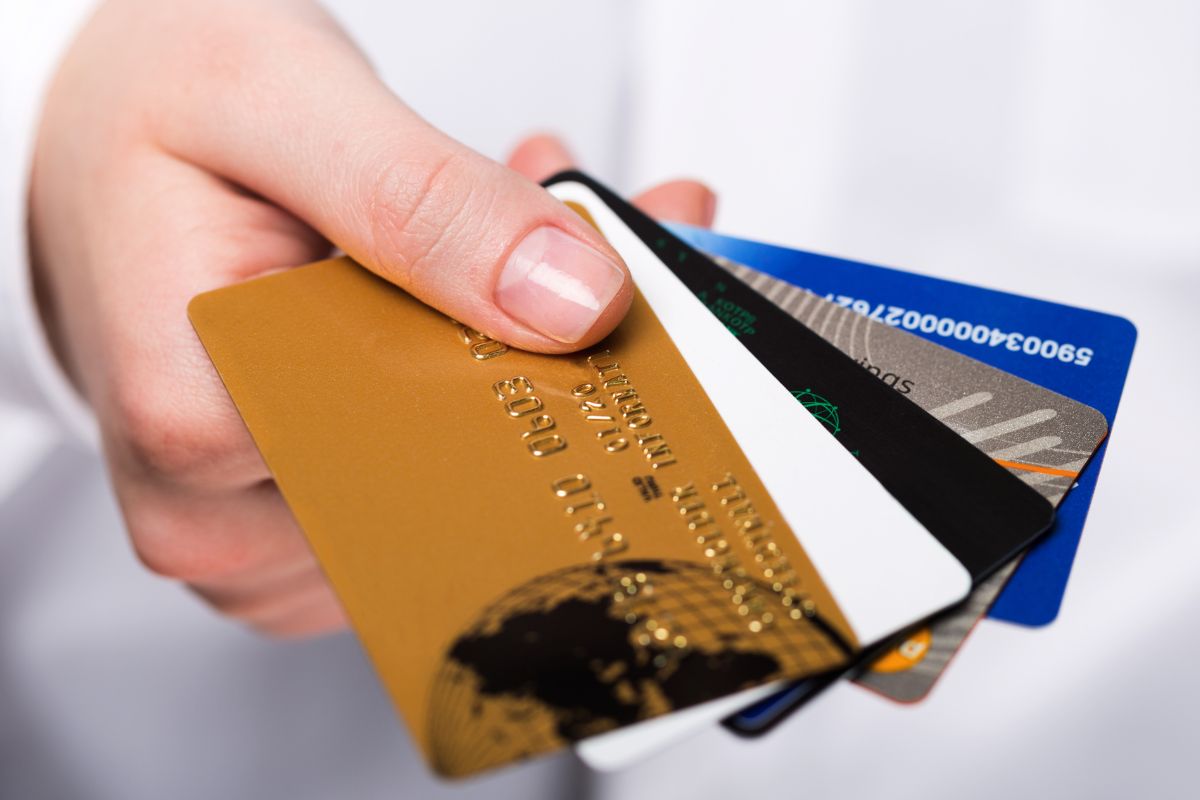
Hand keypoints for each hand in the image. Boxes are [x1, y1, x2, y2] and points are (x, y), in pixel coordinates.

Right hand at [29, 0, 716, 636]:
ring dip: (528, 355)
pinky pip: (431, 472)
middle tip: (624, 239)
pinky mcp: (300, 516)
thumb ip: (418, 200)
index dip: (557, 375)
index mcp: (200, 428)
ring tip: (542, 235)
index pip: (437, 452)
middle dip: (561, 358)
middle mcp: (224, 515)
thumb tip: (572, 302)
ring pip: (461, 477)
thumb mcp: (273, 100)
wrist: (86, 139)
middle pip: (463, 475)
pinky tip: (492, 284)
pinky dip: (482, 374)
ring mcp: (266, 531)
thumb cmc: (145, 115)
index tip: (639, 291)